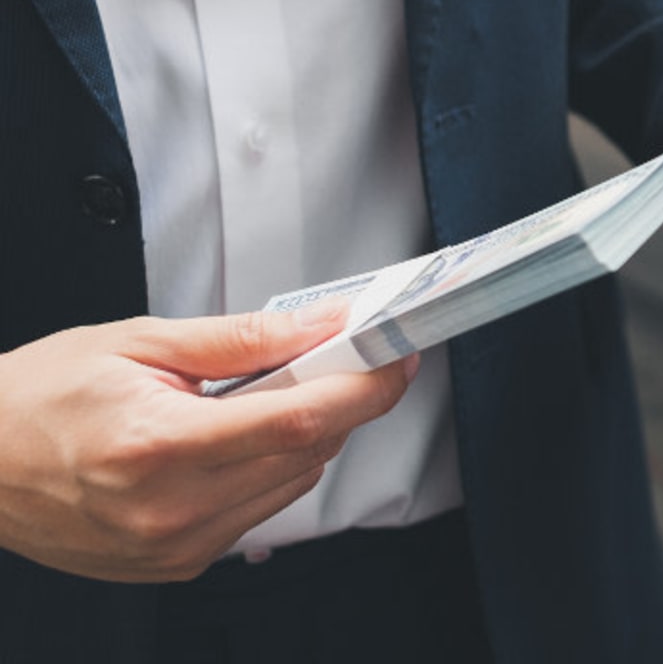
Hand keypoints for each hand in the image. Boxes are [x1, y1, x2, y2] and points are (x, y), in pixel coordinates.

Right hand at [0, 305, 414, 581]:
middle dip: (336, 399)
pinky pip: (259, 512)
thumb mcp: (142, 343)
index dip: (365, 385)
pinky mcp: (178, 565)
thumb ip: (247, 338)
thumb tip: (327, 322)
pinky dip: (266, 469)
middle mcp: (171, 510)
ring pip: (294, 484)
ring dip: (301, 436)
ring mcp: (175, 547)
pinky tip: (224, 443)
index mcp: (158, 446)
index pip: (301, 419)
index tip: (397, 356)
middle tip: (327, 356)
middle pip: (308, 452)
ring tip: (249, 400)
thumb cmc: (41, 397)